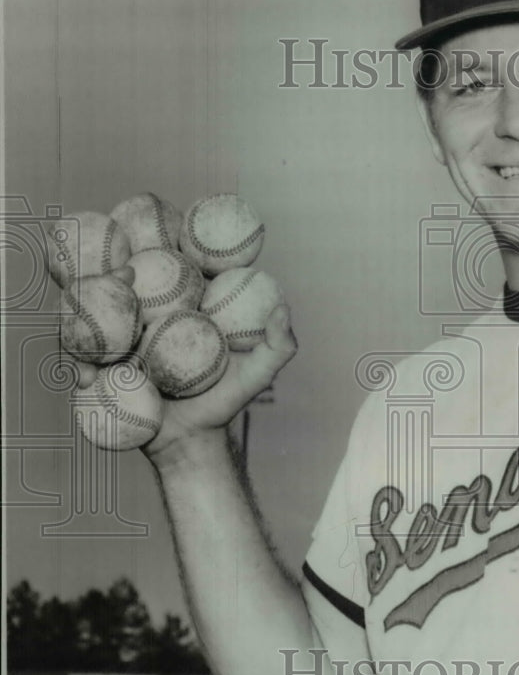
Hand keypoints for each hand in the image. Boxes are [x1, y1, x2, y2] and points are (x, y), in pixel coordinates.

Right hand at [59, 267, 297, 463]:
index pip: (162, 269)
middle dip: (113, 269)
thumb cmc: (225, 400)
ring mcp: (117, 343)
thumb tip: (283, 310)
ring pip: (91, 320)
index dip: (157, 244)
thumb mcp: (256, 373)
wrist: (192, 441)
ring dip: (84, 308)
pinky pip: (82, 364)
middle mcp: (141, 319)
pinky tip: (84, 378)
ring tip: (94, 316)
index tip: (162, 233)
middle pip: (118, 287)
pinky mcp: (100, 370)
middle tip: (126, 272)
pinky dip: (79, 369)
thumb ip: (277, 345)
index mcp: (174, 308)